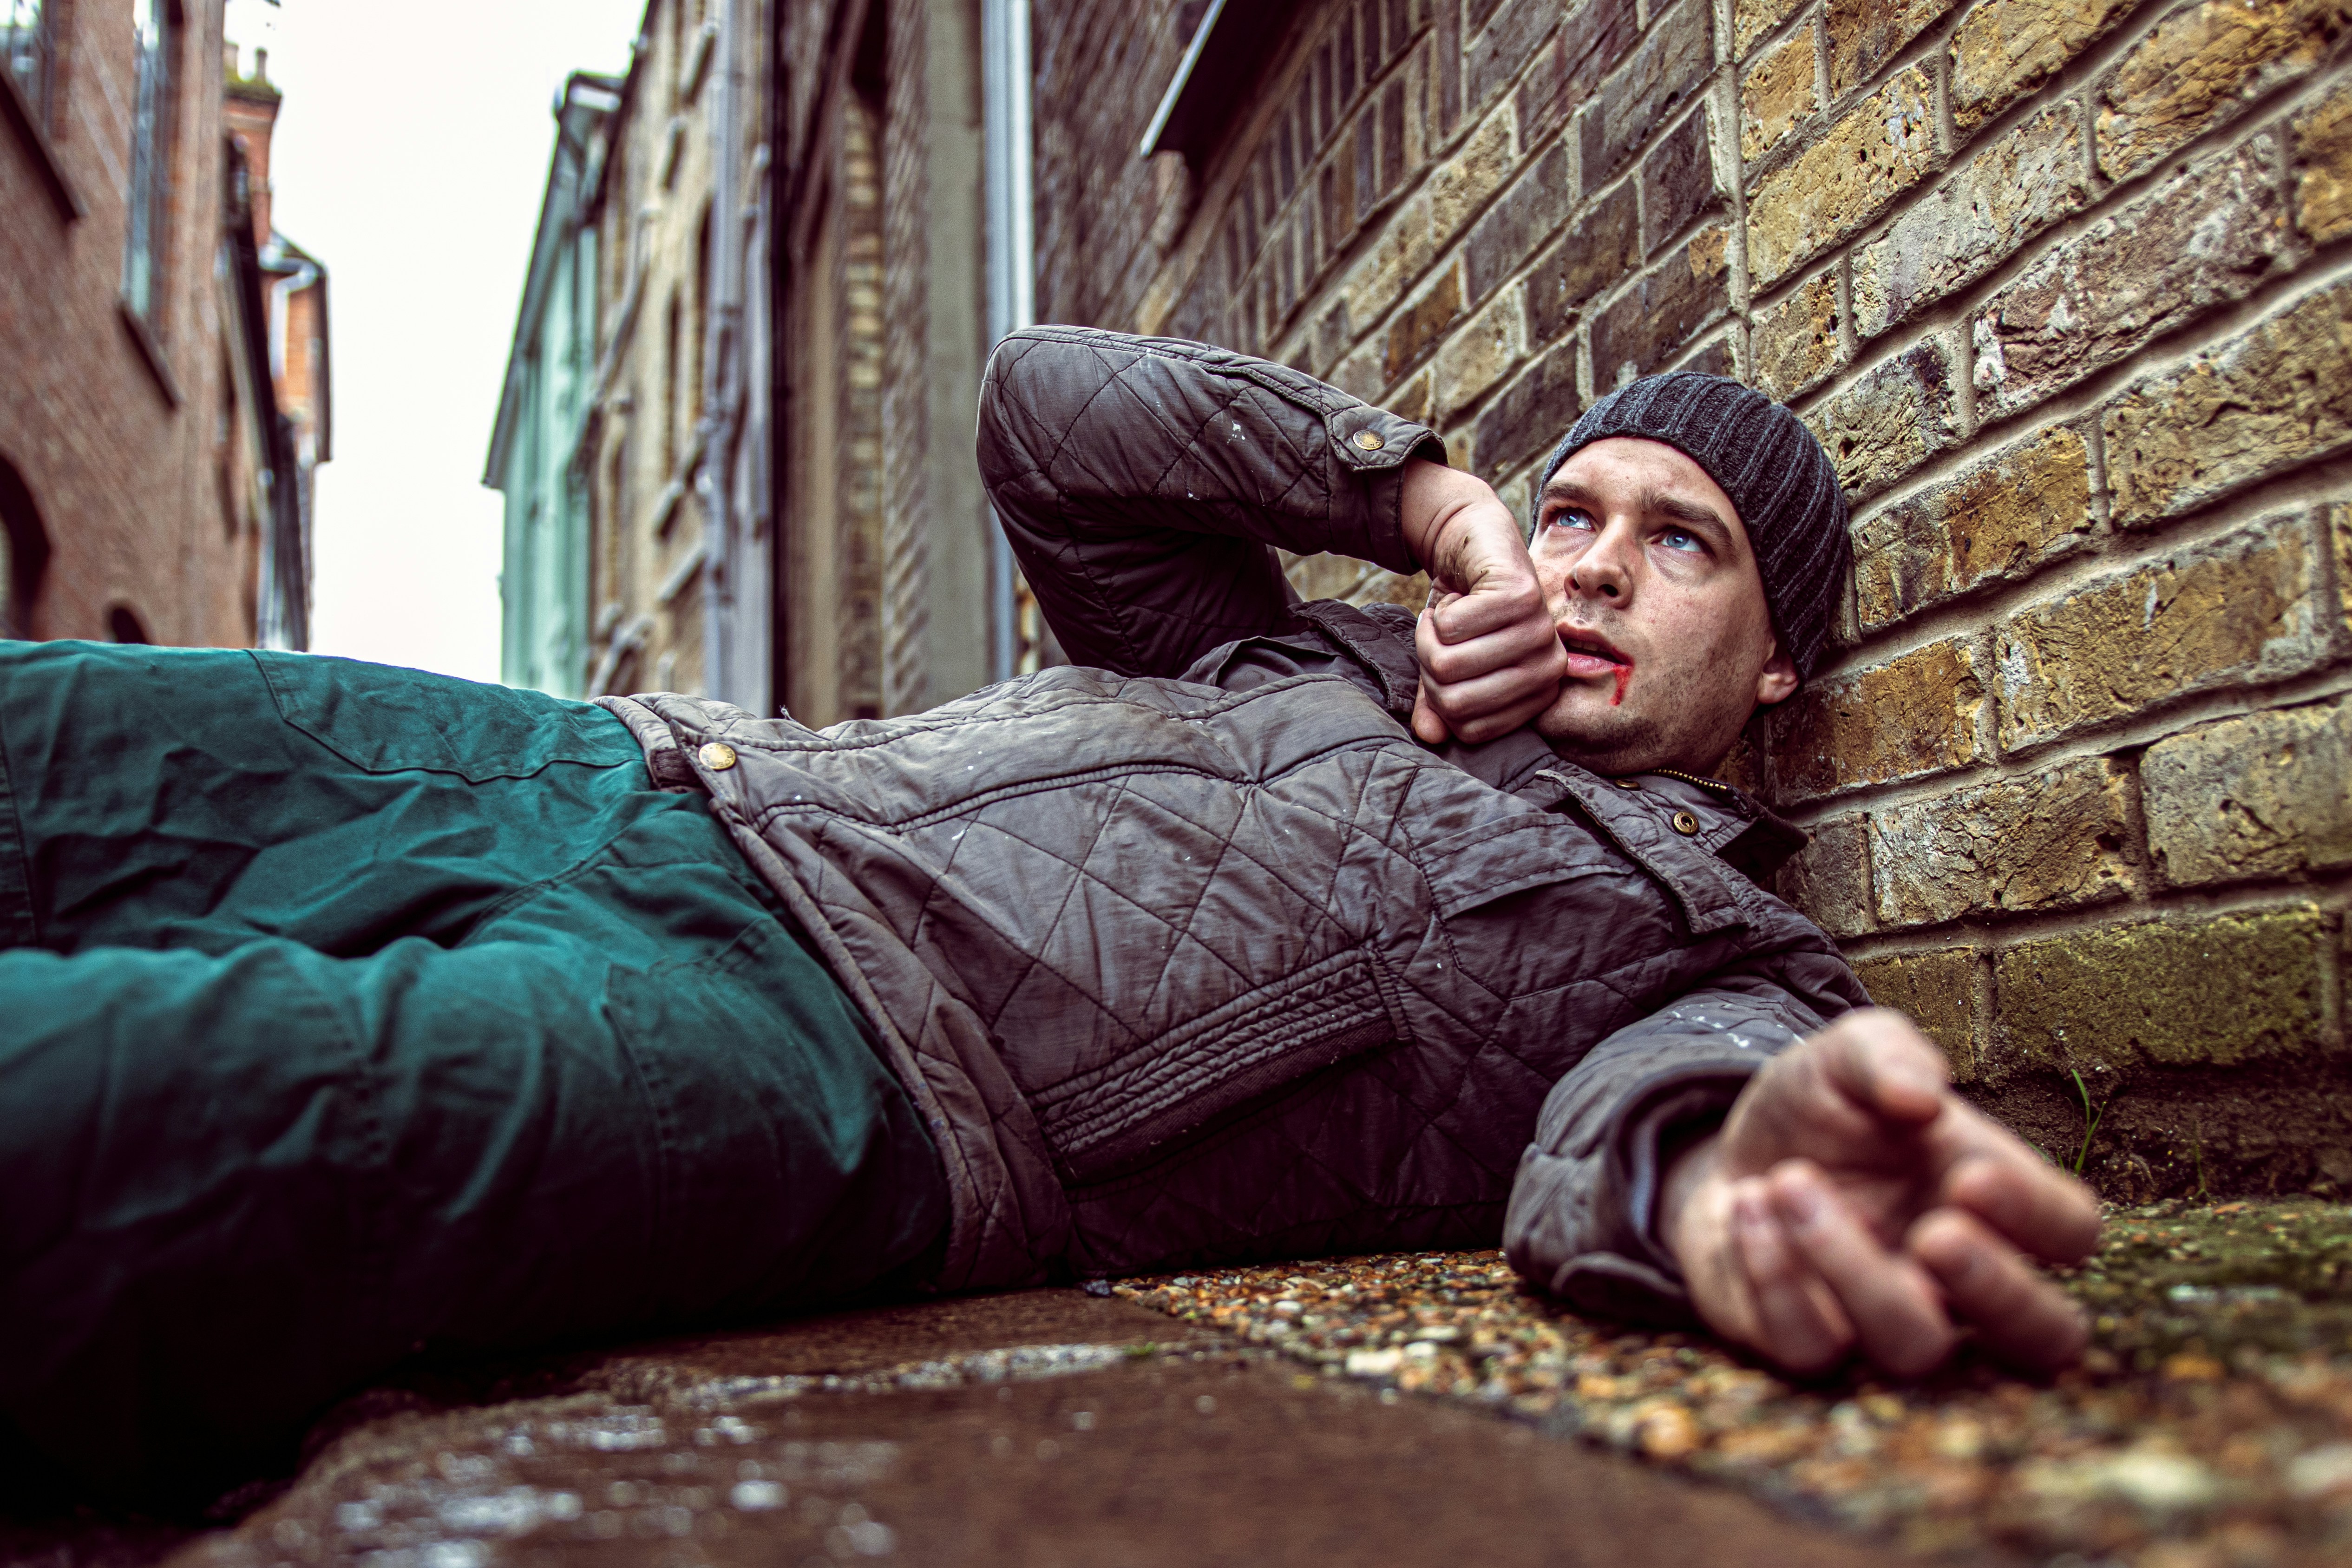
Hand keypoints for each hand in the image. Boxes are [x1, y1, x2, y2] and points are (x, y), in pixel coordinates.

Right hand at [1397, 460, 1566, 744]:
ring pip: (1451, 663)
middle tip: (1436, 637)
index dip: (1440, 699)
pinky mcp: (1521, 595)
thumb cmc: (1464, 610)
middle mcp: (1547, 665)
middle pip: (1458, 700)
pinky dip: (1440, 612)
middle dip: (1430, 667)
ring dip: (1431, 637)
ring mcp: (1539, 629)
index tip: (1442, 663)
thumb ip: (1440, 701)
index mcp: (1537, 691)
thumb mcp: (1449, 660)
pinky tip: (1457, 596)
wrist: (1474, 543)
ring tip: (1446, 615)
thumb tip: (1429, 735)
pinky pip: (1454, 627)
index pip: (1471, 728)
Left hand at [1663, 1009, 2101, 1379]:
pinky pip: (1811, 1349)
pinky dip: (1774, 1276)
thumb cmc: (1820, 1111)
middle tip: (1934, 1233)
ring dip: (1849, 1265)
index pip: (2069, 1234)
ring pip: (1913, 1348)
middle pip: (2042, 1338)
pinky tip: (1747, 1205)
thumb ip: (1889, 1056)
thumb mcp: (1847, 1056)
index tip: (1970, 1176)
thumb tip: (1922, 1096)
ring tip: (1789, 1181)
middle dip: (1997, 1293)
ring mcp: (1889, 1323)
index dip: (2038, 1216)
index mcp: (1994, 1204)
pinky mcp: (1812, 1343)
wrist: (1733, 1148)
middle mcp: (1958, 1280)